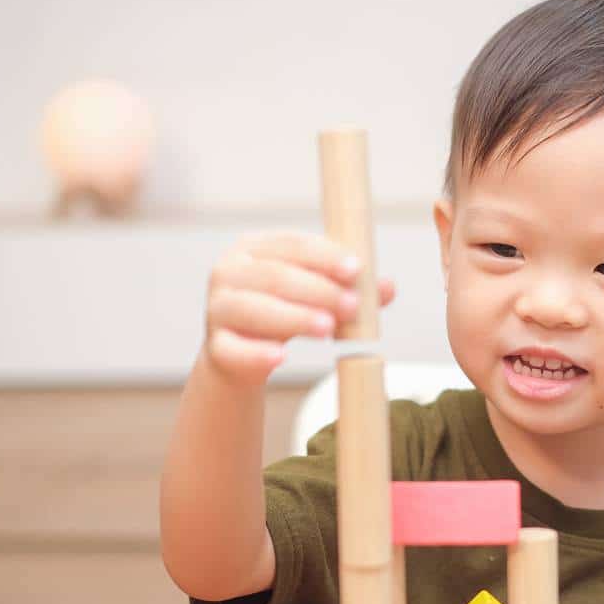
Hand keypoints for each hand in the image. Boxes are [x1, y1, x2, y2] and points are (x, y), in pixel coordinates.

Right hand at [203, 232, 395, 384]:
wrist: (240, 357)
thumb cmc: (282, 314)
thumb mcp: (314, 297)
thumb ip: (348, 289)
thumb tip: (389, 286)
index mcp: (254, 248)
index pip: (292, 246)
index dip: (325, 257)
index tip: (356, 270)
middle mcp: (229, 272)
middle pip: (276, 276)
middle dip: (318, 290)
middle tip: (351, 306)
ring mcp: (217, 309)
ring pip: (255, 309)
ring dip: (294, 317)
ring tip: (328, 328)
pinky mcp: (215, 346)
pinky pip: (234, 349)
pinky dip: (258, 353)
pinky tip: (282, 357)